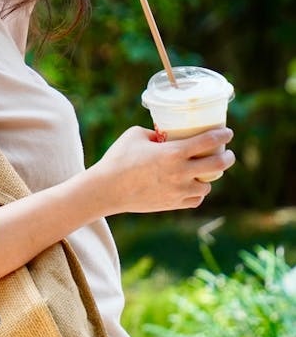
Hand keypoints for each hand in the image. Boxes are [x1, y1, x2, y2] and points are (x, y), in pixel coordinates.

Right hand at [89, 125, 234, 214]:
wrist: (107, 189)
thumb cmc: (118, 158)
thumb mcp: (136, 135)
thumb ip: (155, 133)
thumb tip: (165, 134)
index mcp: (173, 152)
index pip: (208, 141)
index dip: (223, 135)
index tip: (228, 132)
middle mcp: (181, 172)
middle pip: (218, 165)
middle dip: (228, 157)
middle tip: (228, 153)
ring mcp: (178, 190)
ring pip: (207, 186)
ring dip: (210, 177)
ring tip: (207, 171)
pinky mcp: (172, 204)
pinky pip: (195, 199)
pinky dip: (197, 192)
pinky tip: (195, 185)